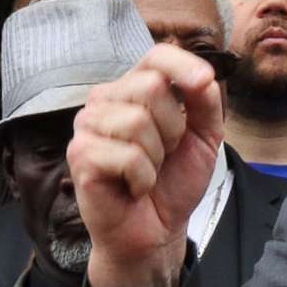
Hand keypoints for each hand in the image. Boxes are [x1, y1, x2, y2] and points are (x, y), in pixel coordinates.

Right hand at [67, 43, 225, 286]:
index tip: (204, 84)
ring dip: (157, 156)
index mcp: (134, 88)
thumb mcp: (203, 137)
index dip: (183, 65)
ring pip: (137, 121)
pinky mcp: (80, 155)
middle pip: (151, 87)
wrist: (155, 230)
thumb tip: (204, 75)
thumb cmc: (173, 181)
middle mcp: (106, 100)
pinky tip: (134, 186)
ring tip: (148, 171)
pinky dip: (142, 177)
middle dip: (173, 128)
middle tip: (165, 154)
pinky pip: (126, 155)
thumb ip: (206, 102)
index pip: (156, 56)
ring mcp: (88, 126)